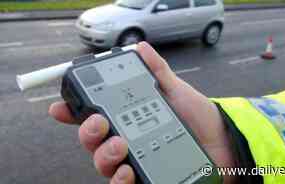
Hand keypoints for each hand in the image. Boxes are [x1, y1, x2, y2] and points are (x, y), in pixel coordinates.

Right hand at [49, 42, 235, 183]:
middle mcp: (127, 141)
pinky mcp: (147, 178)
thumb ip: (156, 71)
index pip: (94, 117)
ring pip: (104, 165)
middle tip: (101, 122)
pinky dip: (121, 181)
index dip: (74, 114)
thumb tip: (141, 49)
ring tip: (121, 145)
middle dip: (88, 133)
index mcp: (128, 119)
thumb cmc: (198, 115)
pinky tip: (128, 172)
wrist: (222, 139)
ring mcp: (135, 161)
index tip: (60, 108)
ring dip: (104, 156)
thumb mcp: (175, 89)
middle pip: (93, 142)